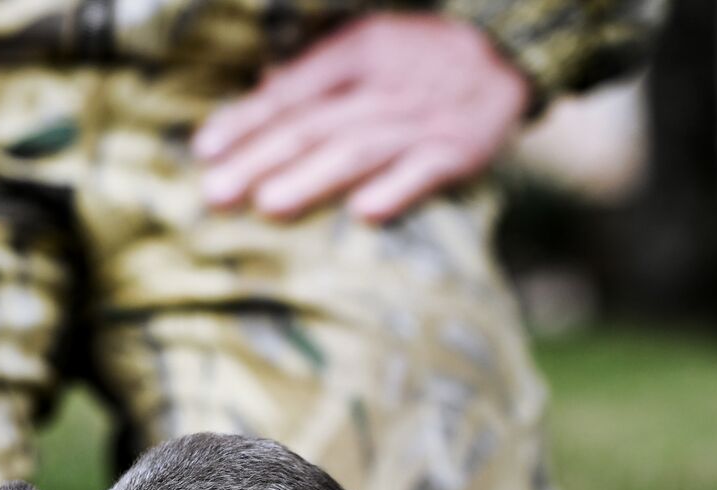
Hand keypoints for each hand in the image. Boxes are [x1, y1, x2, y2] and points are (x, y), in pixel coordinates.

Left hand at [193, 13, 529, 223]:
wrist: (511, 50)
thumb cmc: (418, 58)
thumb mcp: (366, 47)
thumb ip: (312, 76)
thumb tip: (257, 97)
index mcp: (357, 52)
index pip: (291, 92)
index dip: (247, 121)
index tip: (205, 152)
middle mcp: (385, 83)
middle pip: (314, 125)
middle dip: (261, 160)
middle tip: (216, 194)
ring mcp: (422, 118)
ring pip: (359, 149)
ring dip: (312, 179)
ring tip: (267, 206)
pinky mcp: (460, 150)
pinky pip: (427, 170)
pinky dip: (398, 190)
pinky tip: (364, 215)